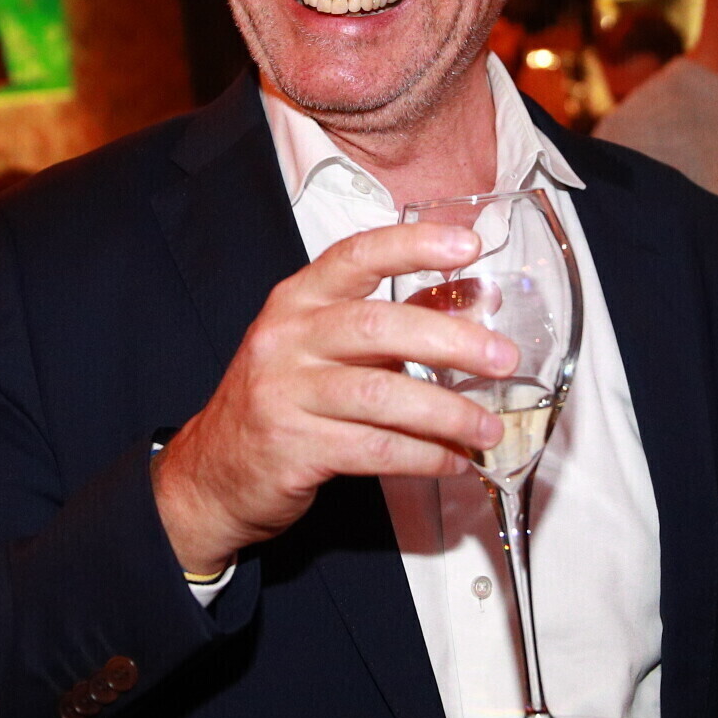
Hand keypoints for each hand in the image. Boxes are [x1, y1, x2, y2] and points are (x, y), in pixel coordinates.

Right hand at [152, 222, 514, 573]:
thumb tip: (474, 298)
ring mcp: (286, 394)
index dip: (413, 245)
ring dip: (447, 413)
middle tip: (503, 359)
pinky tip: (454, 459)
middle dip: (452, 342)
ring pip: (382, 396)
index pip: (356, 256)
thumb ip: (395, 321)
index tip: (468, 245)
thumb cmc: (284, 400)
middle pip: (379, 327)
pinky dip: (424, 455)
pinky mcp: (294, 448)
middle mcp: (287, 339)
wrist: (214, 472)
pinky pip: (374, 449)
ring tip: (488, 428)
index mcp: (298, 300)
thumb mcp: (326, 346)